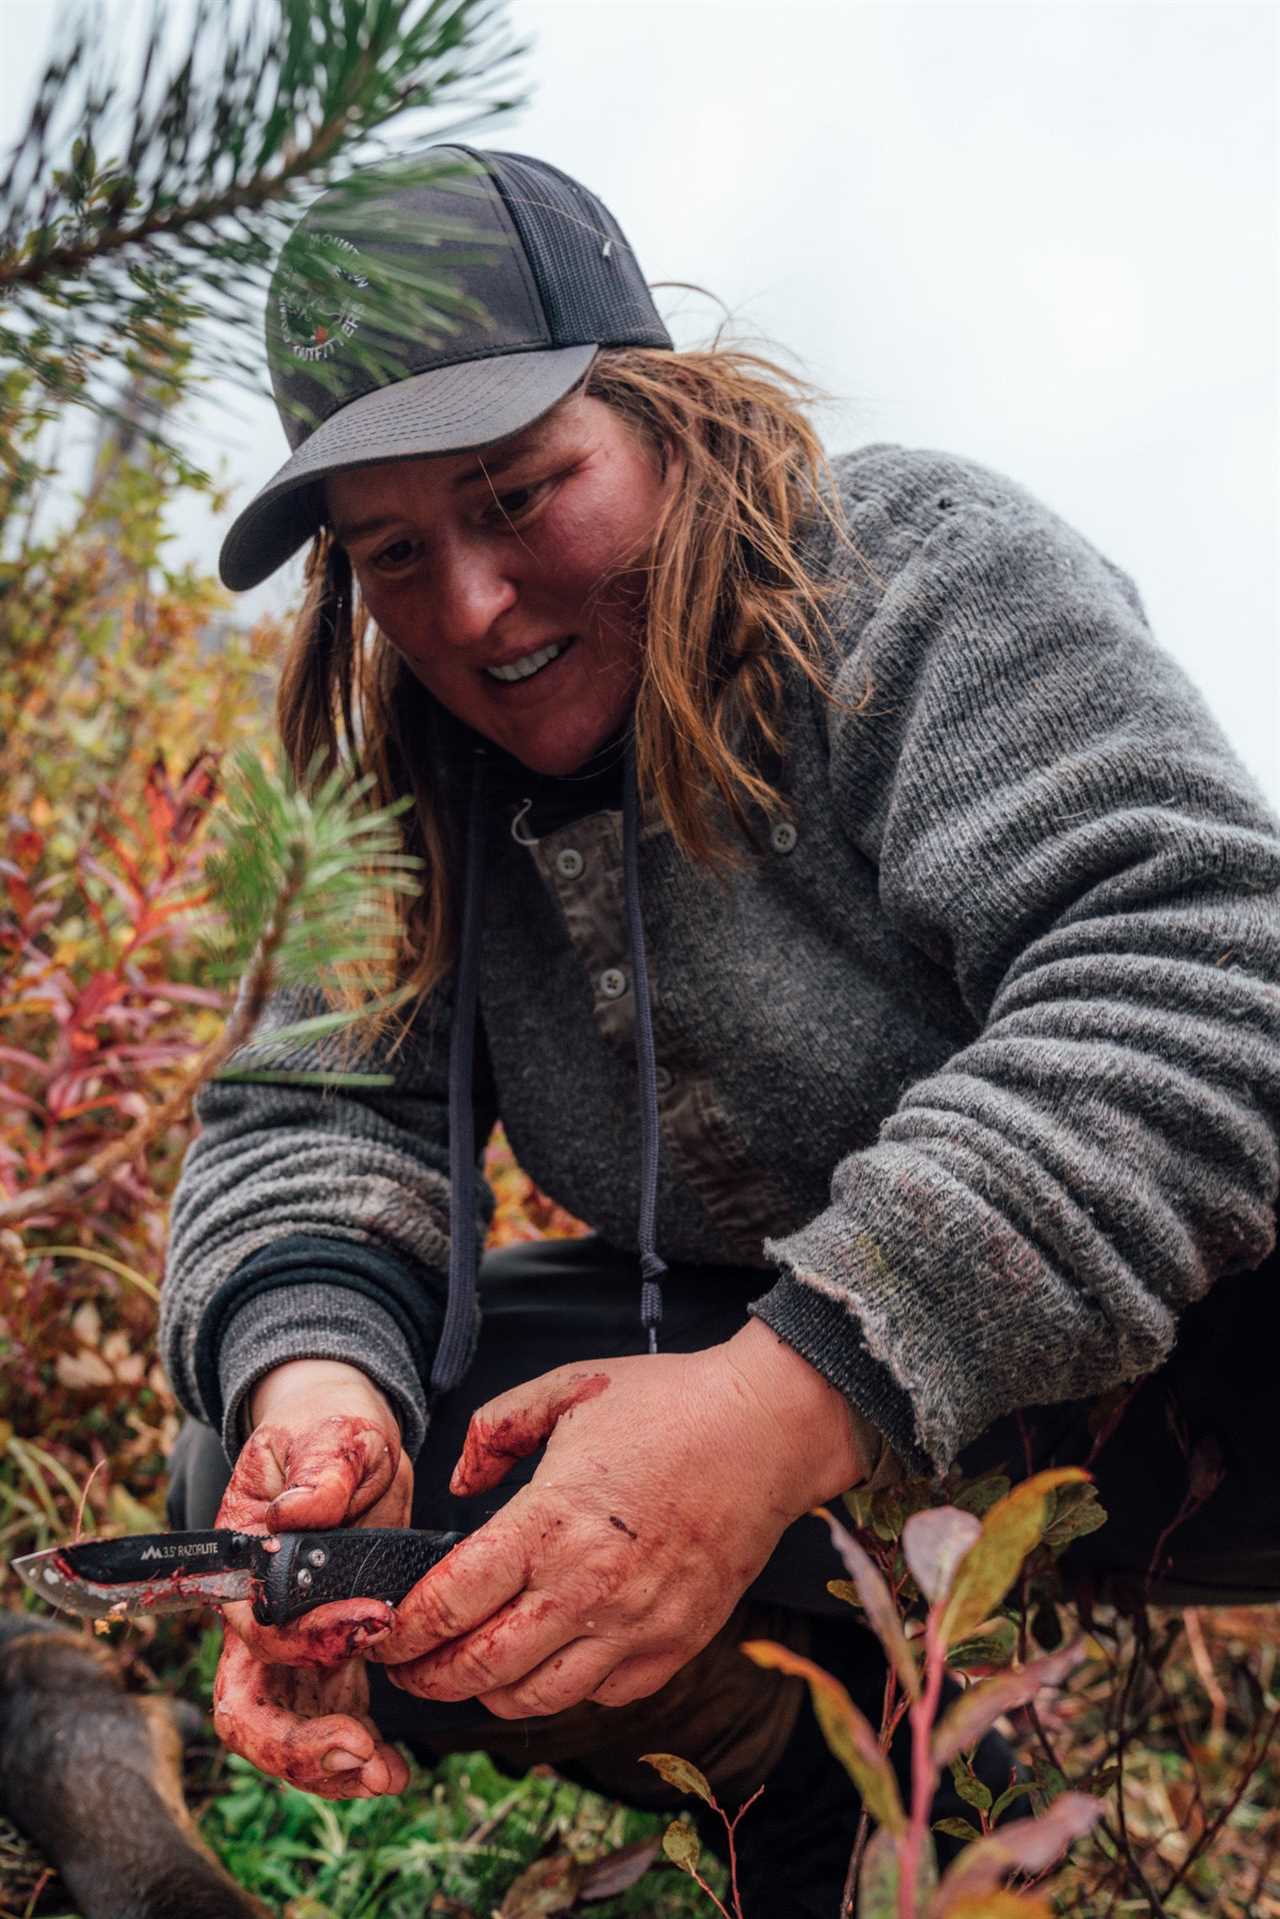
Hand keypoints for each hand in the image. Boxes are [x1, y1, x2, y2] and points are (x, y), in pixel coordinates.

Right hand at [210, 1359, 411, 1798]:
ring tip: (387, 1776)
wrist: (348, 1441)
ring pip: (285, 1728)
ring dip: (328, 1765)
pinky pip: (328, 1719)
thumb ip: (321, 1468)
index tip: (375, 1623)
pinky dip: (355, 1753)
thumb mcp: (331, 1434)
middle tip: (359, 1754)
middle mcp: (254, 1616)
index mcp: (239, 1564)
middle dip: (295, 1745)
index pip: (252, 1627)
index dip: (305, 1640)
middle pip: (247, 1707)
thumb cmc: (329, 1430)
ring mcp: (291, 1645)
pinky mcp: (331, 1654)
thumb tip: (304, 1512)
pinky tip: (396, 1769)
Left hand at [372, 1320, 871, 1719]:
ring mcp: (634, 1625)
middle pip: (480, 1669)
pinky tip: (541, 1663)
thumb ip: (496, 1430)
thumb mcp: (566, 1388)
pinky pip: (598, 1696)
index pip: (452, 1602)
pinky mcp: (674, 1645)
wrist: (768, 1431)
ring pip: (535, 1700)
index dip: (401, 1630)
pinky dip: (558, 1691)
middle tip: (403, 1670)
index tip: (379, 1633)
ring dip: (486, 1695)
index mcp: (551, 1522)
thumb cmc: (666, 1404)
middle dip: (427, 1678)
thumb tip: (458, 1484)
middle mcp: (588, 1587)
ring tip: (464, 1673)